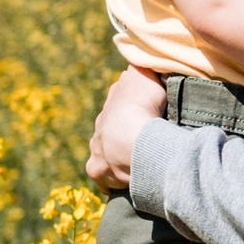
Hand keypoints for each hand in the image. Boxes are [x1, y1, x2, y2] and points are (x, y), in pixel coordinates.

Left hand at [87, 65, 165, 192]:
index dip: (134, 107)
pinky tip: (126, 182)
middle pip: (111, 127)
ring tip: (138, 162)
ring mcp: (96, 146)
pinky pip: (104, 176)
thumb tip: (144, 60)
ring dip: (118, 156)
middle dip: (124, 133)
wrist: (131, 135)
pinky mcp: (97, 168)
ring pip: (105, 150)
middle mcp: (101, 122)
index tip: (147, 112)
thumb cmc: (143, 105)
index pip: (122, 103)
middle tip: (145, 140)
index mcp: (113, 101)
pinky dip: (113, 179)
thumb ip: (144, 68)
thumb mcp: (146, 75)